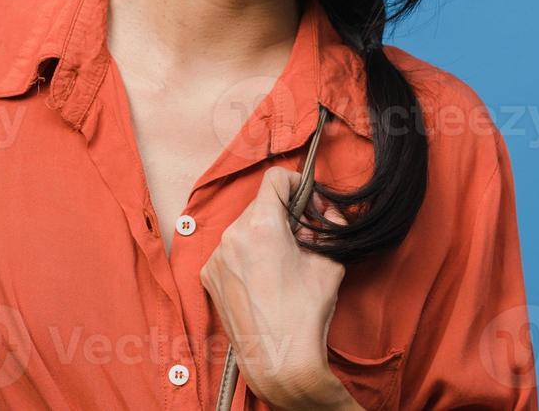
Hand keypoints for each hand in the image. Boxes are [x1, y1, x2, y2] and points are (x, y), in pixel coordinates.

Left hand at [199, 166, 360, 409]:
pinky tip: (265, 277)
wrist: (279, 360)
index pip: (276, 178)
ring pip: (245, 227)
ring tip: (285, 261)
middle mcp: (232, 236)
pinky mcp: (209, 276)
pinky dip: (249, 254)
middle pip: (261, 204)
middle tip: (306, 236)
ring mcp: (216, 257)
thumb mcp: (329, 262)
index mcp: (262, 226)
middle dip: (285, 213)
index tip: (309, 201)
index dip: (298, 184)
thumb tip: (328, 215)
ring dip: (266, 234)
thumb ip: (328, 229)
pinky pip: (231, 250)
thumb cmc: (305, 314)